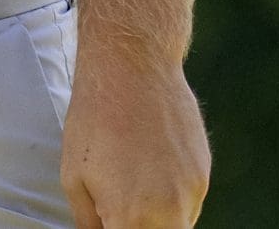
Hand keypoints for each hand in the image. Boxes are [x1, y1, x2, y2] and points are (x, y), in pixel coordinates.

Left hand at [60, 33, 209, 228]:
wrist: (132, 67)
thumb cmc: (95, 119)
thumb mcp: (75, 177)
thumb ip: (89, 223)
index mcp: (130, 217)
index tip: (111, 219)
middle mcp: (168, 211)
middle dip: (139, 228)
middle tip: (121, 209)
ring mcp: (191, 192)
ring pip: (179, 226)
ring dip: (159, 219)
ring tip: (134, 184)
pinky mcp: (203, 173)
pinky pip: (189, 203)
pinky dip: (173, 199)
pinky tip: (152, 169)